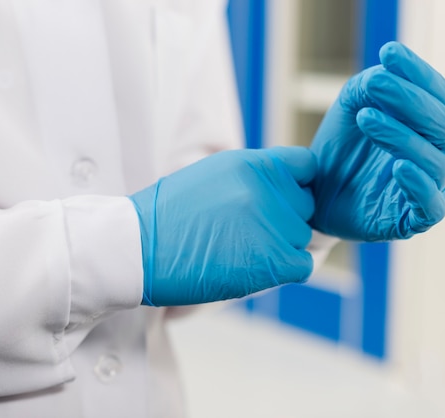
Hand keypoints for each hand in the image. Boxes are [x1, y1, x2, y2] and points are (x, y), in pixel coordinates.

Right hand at [128, 147, 315, 305]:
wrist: (138, 248)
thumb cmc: (169, 214)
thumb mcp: (213, 174)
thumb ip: (253, 176)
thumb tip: (284, 185)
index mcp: (254, 163)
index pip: (307, 166)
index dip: (298, 185)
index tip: (280, 200)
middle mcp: (268, 189)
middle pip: (306, 205)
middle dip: (286, 218)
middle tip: (251, 232)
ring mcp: (273, 225)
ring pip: (302, 236)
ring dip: (282, 246)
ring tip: (243, 250)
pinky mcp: (272, 261)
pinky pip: (302, 264)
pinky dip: (286, 269)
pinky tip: (256, 267)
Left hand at [310, 41, 444, 240]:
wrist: (316, 194)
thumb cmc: (342, 149)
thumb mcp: (352, 107)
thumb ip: (371, 86)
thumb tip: (387, 70)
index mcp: (430, 125)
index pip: (441, 95)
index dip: (419, 73)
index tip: (389, 52)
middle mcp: (438, 154)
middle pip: (443, 125)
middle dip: (409, 101)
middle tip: (375, 83)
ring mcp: (430, 187)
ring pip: (435, 160)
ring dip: (401, 135)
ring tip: (366, 118)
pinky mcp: (415, 219)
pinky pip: (431, 205)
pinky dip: (418, 184)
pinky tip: (397, 166)